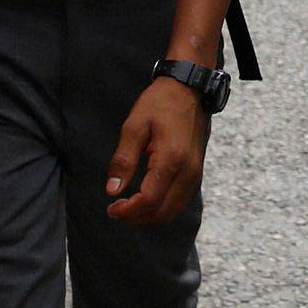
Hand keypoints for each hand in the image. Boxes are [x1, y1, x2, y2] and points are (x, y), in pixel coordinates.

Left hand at [105, 78, 210, 224]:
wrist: (188, 90)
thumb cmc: (159, 104)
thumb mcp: (134, 126)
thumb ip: (123, 160)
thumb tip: (112, 191)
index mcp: (171, 159)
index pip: (150, 199)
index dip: (128, 211)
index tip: (111, 208)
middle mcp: (188, 171)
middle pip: (162, 212)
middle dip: (137, 217)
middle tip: (117, 209)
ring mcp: (195, 174)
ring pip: (173, 211)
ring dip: (150, 215)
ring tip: (129, 206)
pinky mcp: (196, 173)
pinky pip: (180, 201)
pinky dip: (162, 207)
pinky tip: (146, 198)